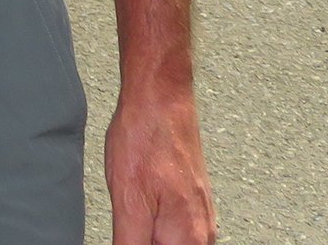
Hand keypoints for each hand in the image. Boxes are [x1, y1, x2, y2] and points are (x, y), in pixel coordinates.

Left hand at [105, 84, 216, 243]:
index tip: (127, 233)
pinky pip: (172, 231)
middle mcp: (202, 233)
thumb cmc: (147, 138)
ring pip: (168, 242)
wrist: (160, 97)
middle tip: (125, 220)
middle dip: (141, 239)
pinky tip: (138, 205)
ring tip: (131, 208)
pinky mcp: (191, 204)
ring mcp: (200, 217)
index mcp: (189, 240)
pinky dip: (151, 226)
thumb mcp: (127, 203)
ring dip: (144, 234)